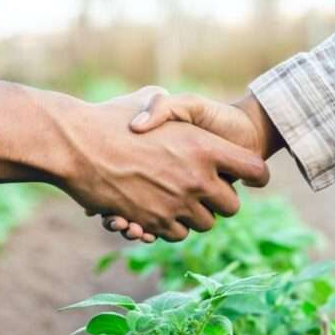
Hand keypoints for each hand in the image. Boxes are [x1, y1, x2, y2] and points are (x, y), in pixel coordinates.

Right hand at [0, 82, 269, 241]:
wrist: (76, 146)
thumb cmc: (110, 118)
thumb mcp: (148, 100)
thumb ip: (171, 106)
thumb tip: (177, 108)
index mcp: (204, 146)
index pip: (254, 170)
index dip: (257, 175)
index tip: (251, 178)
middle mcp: (197, 178)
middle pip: (232, 206)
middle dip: (222, 201)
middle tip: (207, 191)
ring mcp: (176, 203)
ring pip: (205, 224)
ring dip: (196, 215)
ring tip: (179, 200)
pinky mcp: (154, 222)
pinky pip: (177, 234)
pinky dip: (171, 226)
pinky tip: (159, 210)